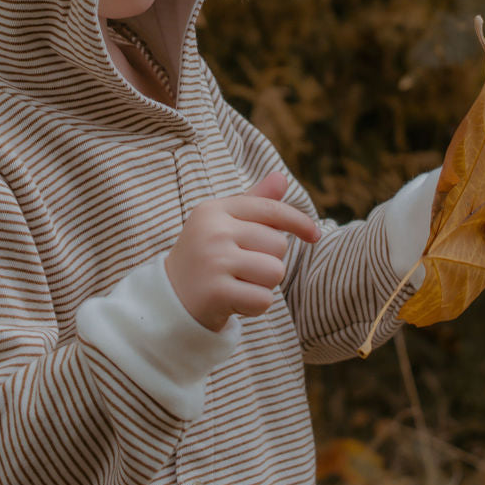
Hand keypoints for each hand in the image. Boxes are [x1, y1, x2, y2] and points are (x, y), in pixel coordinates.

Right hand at [166, 171, 320, 331]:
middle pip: (278, 245)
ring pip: (275, 272)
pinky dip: (254, 306)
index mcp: (215, 210)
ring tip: (237, 284)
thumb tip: (281, 178)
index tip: (314, 235)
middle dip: (268, 261)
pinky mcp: (216, 292)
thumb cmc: (206, 257)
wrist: (170, 300)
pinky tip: (232, 301)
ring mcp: (213, 261)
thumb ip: (254, 202)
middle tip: (240, 269)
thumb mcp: (223, 224)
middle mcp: (213, 231)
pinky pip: (263, 300)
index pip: (271, 209)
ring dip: (263, 285)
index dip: (299, 221)